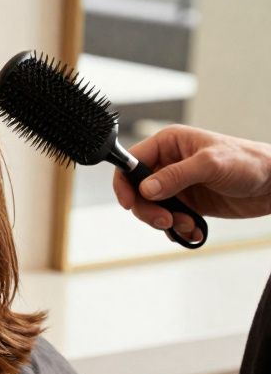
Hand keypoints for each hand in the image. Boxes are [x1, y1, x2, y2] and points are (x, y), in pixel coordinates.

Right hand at [112, 125, 270, 235]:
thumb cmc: (249, 162)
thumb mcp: (210, 165)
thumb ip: (175, 176)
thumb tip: (145, 189)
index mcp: (169, 144)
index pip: (132, 162)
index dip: (125, 184)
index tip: (130, 203)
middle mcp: (169, 163)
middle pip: (137, 190)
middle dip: (148, 209)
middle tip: (165, 220)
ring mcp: (177, 185)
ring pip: (151, 208)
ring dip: (164, 222)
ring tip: (186, 224)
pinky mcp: (188, 203)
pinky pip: (169, 219)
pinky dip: (177, 229)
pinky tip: (194, 229)